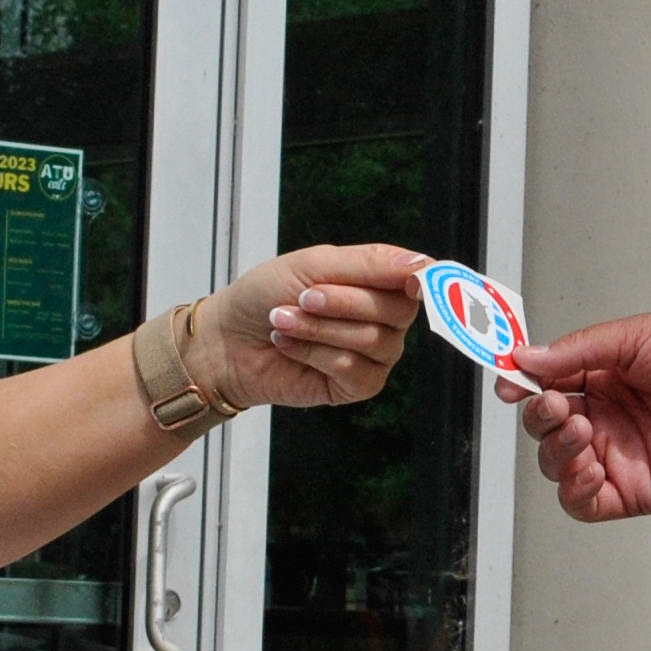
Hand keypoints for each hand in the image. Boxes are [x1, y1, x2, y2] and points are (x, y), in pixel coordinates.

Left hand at [187, 244, 422, 409]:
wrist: (227, 338)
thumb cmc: (266, 294)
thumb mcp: (314, 264)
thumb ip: (370, 264)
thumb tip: (423, 266)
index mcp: (379, 281)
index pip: (417, 277)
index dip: (418, 278)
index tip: (407, 279)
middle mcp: (384, 318)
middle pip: (398, 310)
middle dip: (345, 301)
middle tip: (304, 297)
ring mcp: (374, 354)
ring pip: (373, 340)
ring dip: (319, 328)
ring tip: (284, 320)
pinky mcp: (357, 385)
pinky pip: (353, 370)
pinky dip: (314, 354)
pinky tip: (289, 346)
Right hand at [492, 312, 650, 520]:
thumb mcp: (637, 337)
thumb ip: (578, 351)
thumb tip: (527, 359)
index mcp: (606, 377)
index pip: (547, 384)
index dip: (523, 384)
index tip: (508, 382)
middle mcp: (608, 418)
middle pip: (545, 427)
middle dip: (539, 416)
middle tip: (556, 405)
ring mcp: (618, 456)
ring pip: (556, 464)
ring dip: (555, 449)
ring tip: (582, 430)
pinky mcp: (634, 491)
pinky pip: (583, 502)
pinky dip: (572, 488)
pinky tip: (587, 466)